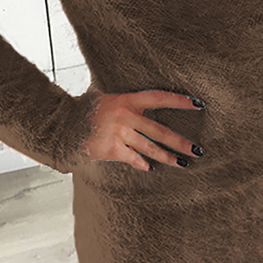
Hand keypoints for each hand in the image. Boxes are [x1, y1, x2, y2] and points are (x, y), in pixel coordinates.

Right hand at [81, 90, 205, 171]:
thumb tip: (146, 95)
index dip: (179, 101)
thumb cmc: (87, 109)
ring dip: (167, 157)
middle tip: (198, 150)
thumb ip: (127, 98)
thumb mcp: (107, 96)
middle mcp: (126, 116)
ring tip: (183, 163)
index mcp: (127, 99)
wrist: (64, 126)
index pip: (160, 98)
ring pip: (150, 148)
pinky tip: (150, 167)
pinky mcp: (112, 149)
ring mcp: (119, 133)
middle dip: (180, 142)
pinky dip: (142, 164)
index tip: (198, 104)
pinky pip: (133, 159)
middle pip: (160, 130)